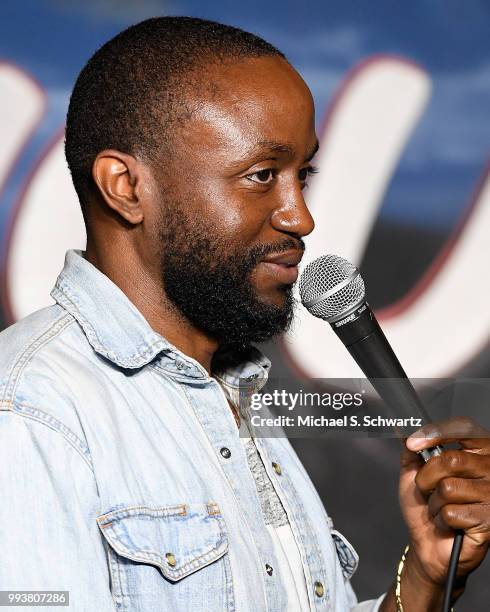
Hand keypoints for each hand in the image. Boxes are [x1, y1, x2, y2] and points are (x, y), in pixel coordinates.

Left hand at [400, 417, 489, 591]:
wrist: (429, 543)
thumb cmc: (425, 507)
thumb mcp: (414, 472)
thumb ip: (412, 450)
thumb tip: (404, 430)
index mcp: (476, 451)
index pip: (464, 427)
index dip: (437, 432)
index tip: (413, 443)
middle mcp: (489, 468)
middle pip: (451, 460)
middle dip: (427, 477)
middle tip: (427, 489)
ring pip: (449, 488)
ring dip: (434, 502)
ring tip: (440, 508)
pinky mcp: (489, 519)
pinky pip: (452, 512)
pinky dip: (442, 519)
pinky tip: (449, 523)